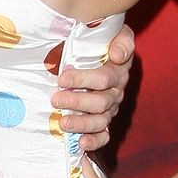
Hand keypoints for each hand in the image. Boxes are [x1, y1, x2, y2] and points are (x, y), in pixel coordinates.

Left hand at [51, 25, 133, 153]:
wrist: (101, 54)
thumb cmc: (103, 43)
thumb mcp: (117, 33)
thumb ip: (122, 40)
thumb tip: (117, 55)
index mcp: (117, 72)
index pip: (105, 78)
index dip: (84, 79)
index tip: (62, 78)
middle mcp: (115, 93)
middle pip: (100, 102)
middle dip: (77, 102)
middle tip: (55, 100)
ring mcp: (110, 109)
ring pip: (100, 121)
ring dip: (81, 123)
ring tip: (63, 123)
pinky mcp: (104, 123)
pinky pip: (104, 136)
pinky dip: (93, 142)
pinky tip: (81, 143)